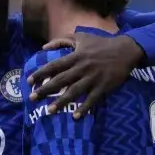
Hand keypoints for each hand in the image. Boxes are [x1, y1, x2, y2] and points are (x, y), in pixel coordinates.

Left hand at [28, 32, 143, 117]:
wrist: (125, 50)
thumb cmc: (101, 44)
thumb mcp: (81, 37)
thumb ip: (62, 40)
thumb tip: (45, 46)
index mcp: (76, 56)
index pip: (54, 65)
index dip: (41, 73)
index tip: (29, 81)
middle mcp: (82, 68)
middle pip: (60, 80)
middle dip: (45, 90)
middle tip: (32, 98)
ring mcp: (93, 78)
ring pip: (74, 91)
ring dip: (61, 102)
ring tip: (49, 111)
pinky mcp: (103, 86)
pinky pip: (92, 99)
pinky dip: (84, 108)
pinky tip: (76, 117)